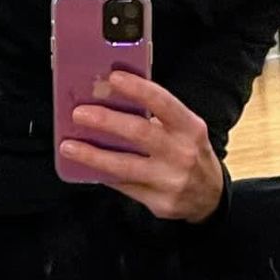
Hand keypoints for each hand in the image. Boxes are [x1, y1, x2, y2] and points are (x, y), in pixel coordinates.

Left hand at [59, 70, 225, 222]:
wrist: (211, 198)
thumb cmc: (190, 153)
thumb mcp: (185, 130)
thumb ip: (156, 117)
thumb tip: (110, 99)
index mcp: (190, 128)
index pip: (164, 103)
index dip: (138, 88)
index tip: (113, 77)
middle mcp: (182, 153)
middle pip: (139, 133)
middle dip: (106, 121)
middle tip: (79, 113)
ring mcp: (171, 180)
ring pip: (124, 166)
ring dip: (92, 155)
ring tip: (69, 146)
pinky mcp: (159, 202)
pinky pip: (124, 186)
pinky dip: (103, 174)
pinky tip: (86, 167)